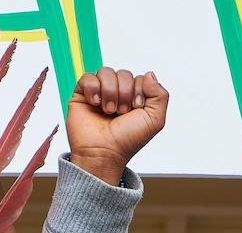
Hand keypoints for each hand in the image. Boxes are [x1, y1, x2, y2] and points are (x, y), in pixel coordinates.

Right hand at [67, 68, 168, 184]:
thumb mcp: (155, 120)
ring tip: (108, 111)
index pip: (140, 78)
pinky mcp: (82, 95)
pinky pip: (88, 77)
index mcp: (134, 98)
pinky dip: (93, 89)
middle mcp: (117, 94)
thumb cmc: (127, 140)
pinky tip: (95, 103)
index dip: (139, 90)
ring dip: (110, 92)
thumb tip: (149, 74)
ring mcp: (100, 93)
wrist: (105, 152)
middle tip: (121, 112)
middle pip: (123, 74)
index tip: (137, 108)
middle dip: (125, 93)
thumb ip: (160, 95)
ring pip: (106, 72)